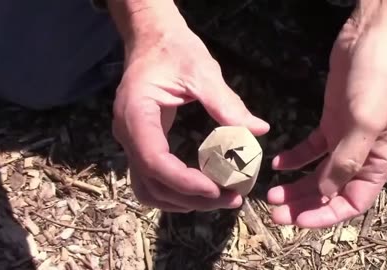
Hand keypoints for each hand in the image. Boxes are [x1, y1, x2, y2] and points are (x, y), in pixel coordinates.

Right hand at [112, 20, 268, 212]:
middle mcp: (127, 133)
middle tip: (230, 199)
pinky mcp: (142, 145)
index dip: (184, 181)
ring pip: (148, 189)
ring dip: (182, 201)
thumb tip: (259, 130)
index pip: (153, 159)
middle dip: (191, 198)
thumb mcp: (202, 71)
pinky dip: (174, 193)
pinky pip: (151, 180)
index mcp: (136, 112)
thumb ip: (227, 103)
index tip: (217, 189)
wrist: (151, 39)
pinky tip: (201, 191)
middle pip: (151, 183)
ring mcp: (131, 142)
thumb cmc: (174, 49)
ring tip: (220, 199)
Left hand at [267, 15, 386, 227]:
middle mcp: (362, 156)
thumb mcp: (365, 125)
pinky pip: (311, 148)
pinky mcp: (331, 123)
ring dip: (296, 185)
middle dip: (303, 203)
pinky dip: (295, 158)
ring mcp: (345, 139)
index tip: (297, 219)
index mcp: (379, 163)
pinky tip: (278, 163)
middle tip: (275, 211)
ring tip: (271, 192)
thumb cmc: (376, 82)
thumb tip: (325, 193)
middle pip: (330, 190)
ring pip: (318, 172)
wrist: (371, 40)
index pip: (352, 202)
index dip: (325, 215)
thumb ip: (346, 162)